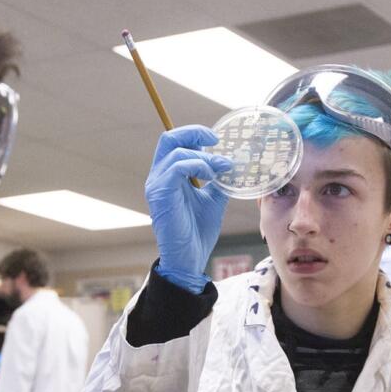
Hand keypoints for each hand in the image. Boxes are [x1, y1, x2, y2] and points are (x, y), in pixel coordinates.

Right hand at [145, 125, 232, 292]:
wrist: (188, 259)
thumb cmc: (196, 232)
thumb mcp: (213, 200)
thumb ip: (218, 181)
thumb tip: (233, 163)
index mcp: (168, 176)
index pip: (175, 142)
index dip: (195, 134)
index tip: (217, 140)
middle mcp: (158, 176)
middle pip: (169, 138)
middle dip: (194, 133)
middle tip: (216, 140)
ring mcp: (157, 184)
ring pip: (176, 151)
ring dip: (204, 157)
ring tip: (222, 169)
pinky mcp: (160, 193)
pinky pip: (177, 167)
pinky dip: (198, 166)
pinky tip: (212, 177)